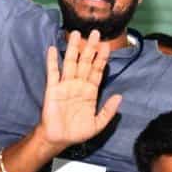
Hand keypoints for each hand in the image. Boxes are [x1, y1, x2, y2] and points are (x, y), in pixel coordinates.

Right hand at [37, 30, 122, 152]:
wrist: (58, 139)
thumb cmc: (77, 132)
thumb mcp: (98, 124)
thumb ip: (108, 111)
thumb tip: (119, 96)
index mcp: (90, 91)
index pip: (98, 71)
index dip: (102, 58)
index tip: (106, 45)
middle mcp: (78, 84)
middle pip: (85, 62)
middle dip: (90, 48)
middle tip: (95, 32)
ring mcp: (65, 85)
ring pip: (70, 63)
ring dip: (73, 48)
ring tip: (75, 34)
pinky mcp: (52, 89)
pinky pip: (53, 72)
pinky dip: (52, 61)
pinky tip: (53, 49)